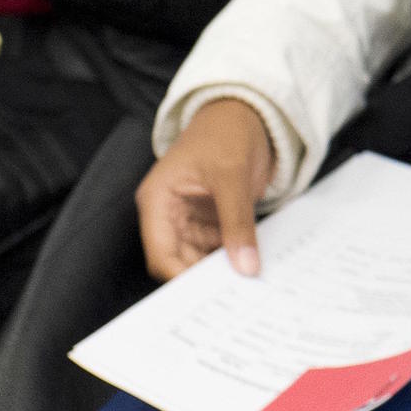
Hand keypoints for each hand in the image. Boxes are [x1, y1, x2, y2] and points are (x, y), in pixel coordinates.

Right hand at [136, 98, 278, 279]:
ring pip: (199, 260)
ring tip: (246, 290)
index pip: (160, 254)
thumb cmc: (226, 132)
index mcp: (158, 201)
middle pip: (178, 262)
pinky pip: (219, 249)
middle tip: (233, 297)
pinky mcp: (212, 220)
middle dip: (203, 280)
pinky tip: (251, 271)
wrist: (245, 113)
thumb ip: (238, 223)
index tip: (208, 296)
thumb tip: (245, 265)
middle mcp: (169, 215)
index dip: (180, 277)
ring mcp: (191, 219)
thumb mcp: (232, 176)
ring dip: (221, 273)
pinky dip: (233, 259)